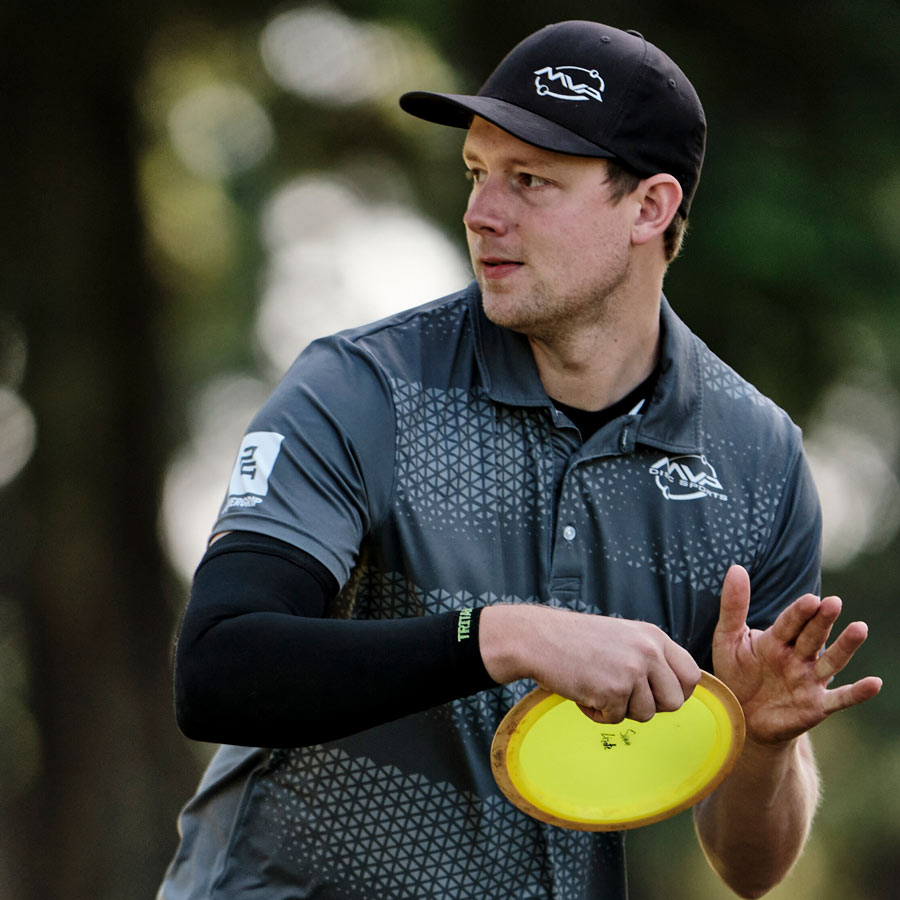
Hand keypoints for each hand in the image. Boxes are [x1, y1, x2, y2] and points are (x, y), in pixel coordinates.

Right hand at [480, 604, 699, 723]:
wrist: (539, 638)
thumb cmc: (577, 640)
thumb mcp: (623, 636)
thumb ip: (649, 656)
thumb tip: (674, 691)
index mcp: (654, 636)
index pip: (691, 675)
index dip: (678, 691)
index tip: (658, 695)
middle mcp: (648, 652)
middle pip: (674, 702)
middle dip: (650, 706)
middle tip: (624, 696)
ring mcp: (632, 671)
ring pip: (645, 714)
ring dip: (620, 709)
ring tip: (597, 687)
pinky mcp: (613, 691)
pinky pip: (616, 719)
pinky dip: (598, 713)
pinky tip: (583, 692)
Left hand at [712, 566, 881, 744]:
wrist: (741, 717)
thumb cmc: (736, 673)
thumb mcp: (728, 639)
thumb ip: (733, 606)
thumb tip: (735, 567)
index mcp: (776, 639)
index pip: (790, 622)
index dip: (799, 612)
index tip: (810, 599)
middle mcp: (797, 656)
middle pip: (812, 636)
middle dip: (822, 620)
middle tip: (833, 603)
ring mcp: (809, 680)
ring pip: (831, 661)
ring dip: (845, 646)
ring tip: (860, 628)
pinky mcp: (816, 705)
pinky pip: (839, 698)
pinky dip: (856, 693)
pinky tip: (875, 683)